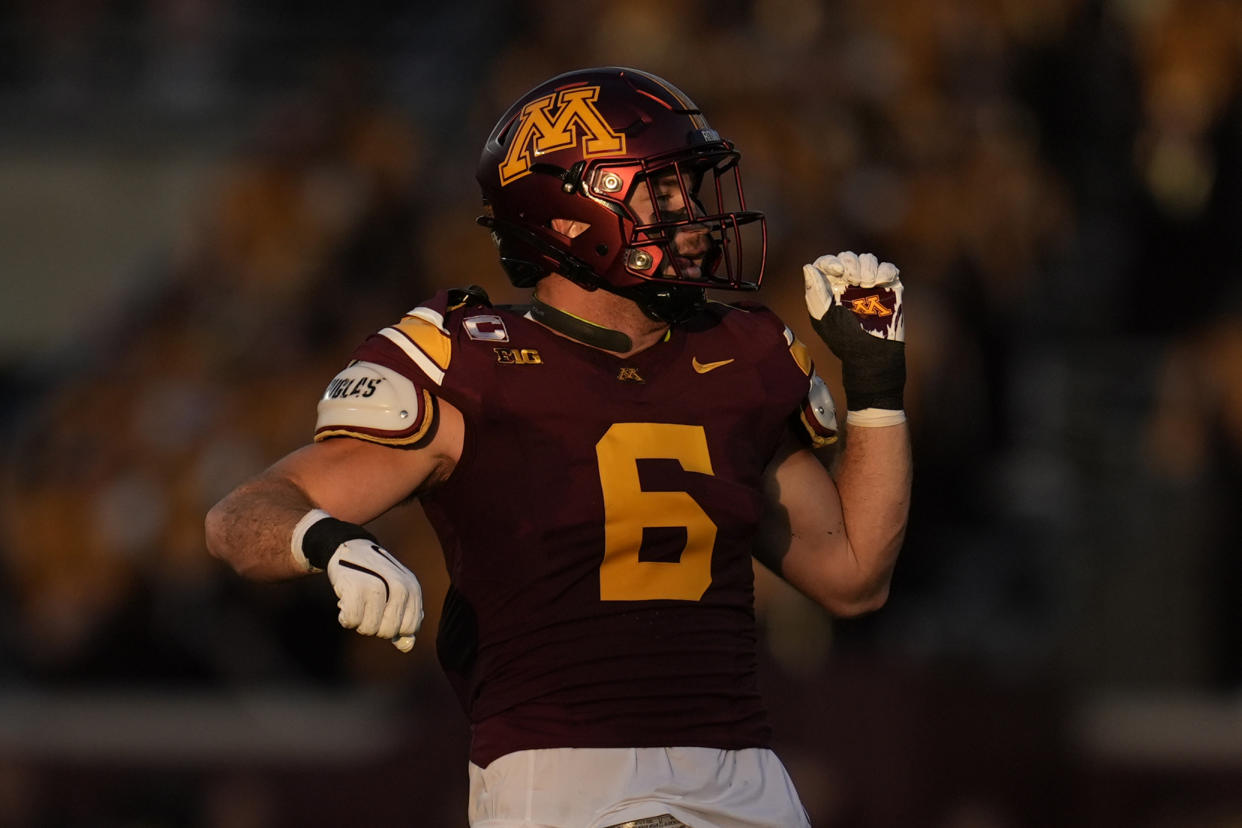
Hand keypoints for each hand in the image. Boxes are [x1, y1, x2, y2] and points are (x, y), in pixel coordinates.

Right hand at [327, 539, 423, 651]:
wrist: (350, 548)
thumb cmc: (375, 577)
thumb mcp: (396, 595)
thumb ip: (405, 621)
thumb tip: (407, 647)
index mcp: (413, 589)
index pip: (410, 629)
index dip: (394, 627)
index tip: (384, 612)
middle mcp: (399, 588)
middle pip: (387, 632)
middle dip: (374, 625)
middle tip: (368, 606)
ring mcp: (378, 587)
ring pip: (368, 629)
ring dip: (359, 621)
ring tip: (358, 602)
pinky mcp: (355, 588)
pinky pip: (351, 621)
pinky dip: (345, 617)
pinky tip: (346, 602)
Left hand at [803, 251, 905, 411]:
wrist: (873, 355)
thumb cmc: (844, 340)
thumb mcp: (824, 318)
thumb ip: (815, 292)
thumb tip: (808, 267)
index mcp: (828, 288)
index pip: (826, 263)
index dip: (831, 262)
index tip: (838, 272)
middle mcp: (847, 283)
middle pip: (848, 257)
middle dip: (851, 264)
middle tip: (854, 280)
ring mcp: (869, 284)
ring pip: (868, 259)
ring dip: (868, 267)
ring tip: (867, 285)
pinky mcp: (888, 287)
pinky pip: (888, 268)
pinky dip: (885, 270)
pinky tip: (881, 283)